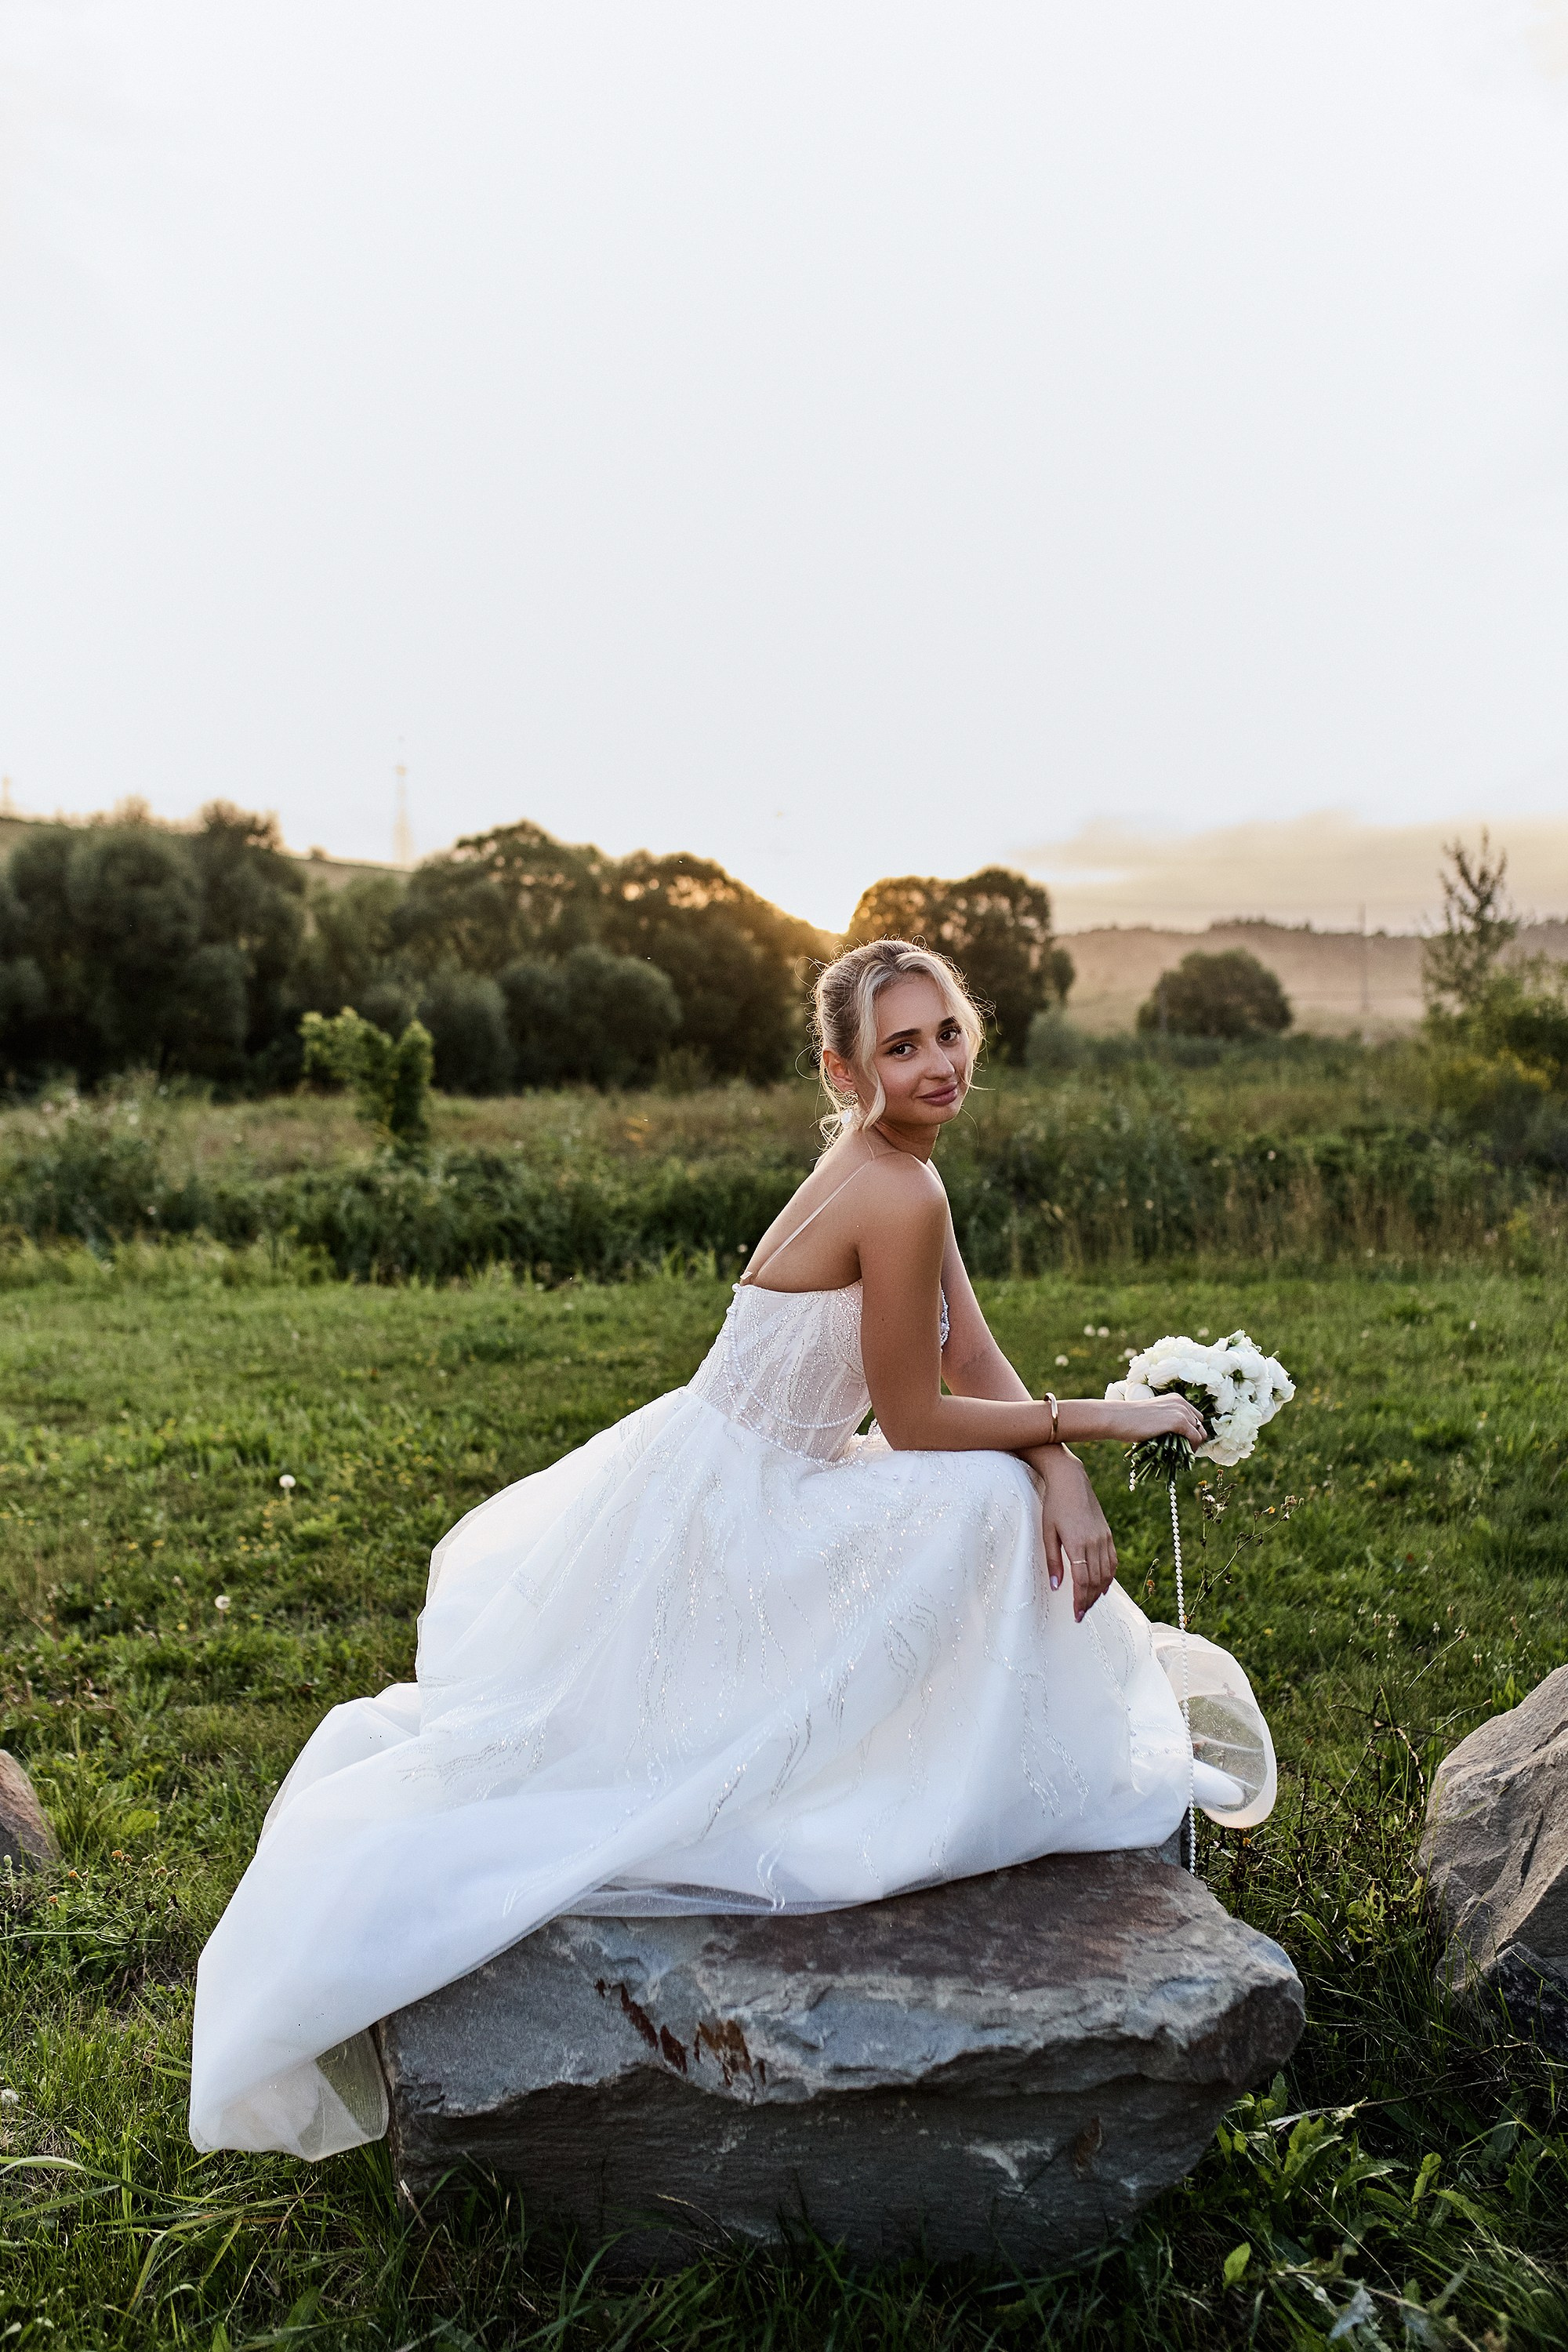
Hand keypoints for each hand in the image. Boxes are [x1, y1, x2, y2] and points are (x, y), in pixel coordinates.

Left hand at [1027, 1447, 1118, 1622]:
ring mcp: (1104, 1538)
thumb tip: (1056, 1586)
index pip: (1082, 1581)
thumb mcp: (1047, 1532)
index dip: (1079, 1600)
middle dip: (1088, 1601)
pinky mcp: (1108, 1534)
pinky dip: (1109, 1577)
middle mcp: (1094, 1543)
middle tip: (1081, 1614)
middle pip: (1095, 1581)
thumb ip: (1052, 1561)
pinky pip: (1112, 1562)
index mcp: (1077, 1544)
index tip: (1076, 1615)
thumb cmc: (1054, 1505)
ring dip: (1098, 1592)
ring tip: (1089, 1604)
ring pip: (1106, 1574)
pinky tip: (1102, 1586)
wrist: (1071, 1480)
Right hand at [1122, 1395, 1207, 1448]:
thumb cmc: (1130, 1420)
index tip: (1184, 1444)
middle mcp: (1181, 1402)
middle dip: (1194, 1438)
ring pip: (1200, 1433)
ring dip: (1193, 1446)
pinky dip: (1192, 1449)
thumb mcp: (1154, 1417)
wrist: (1119, 1418)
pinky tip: (1181, 1456)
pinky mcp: (1178, 1422)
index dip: (1192, 1431)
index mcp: (1176, 1399)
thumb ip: (1168, 1422)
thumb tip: (1180, 1440)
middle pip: (1200, 1425)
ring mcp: (1181, 1411)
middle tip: (1183, 1451)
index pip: (1195, 1417)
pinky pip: (1195, 1438)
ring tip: (1182, 1456)